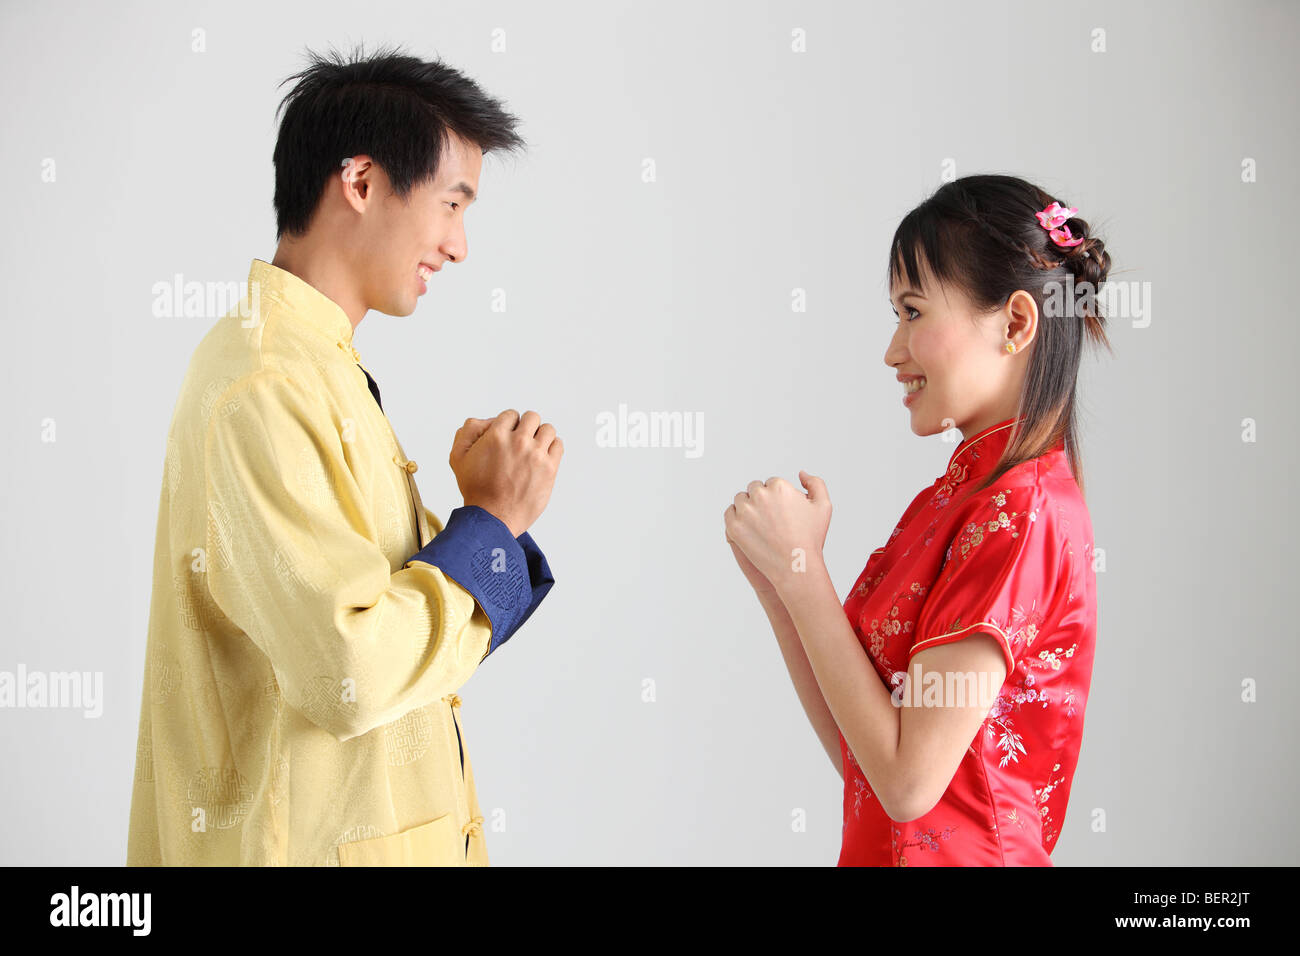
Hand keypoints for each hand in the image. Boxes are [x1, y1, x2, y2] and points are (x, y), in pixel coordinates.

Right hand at [449, 409, 562, 536]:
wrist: (493, 517)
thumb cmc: (475, 490)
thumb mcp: (458, 458)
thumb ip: (466, 432)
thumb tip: (483, 420)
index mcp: (496, 436)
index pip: (511, 415)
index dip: (508, 425)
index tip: (507, 438)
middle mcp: (518, 442)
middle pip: (531, 418)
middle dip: (526, 427)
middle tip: (521, 442)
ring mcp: (536, 454)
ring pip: (547, 429)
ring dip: (541, 436)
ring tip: (533, 449)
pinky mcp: (549, 468)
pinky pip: (558, 445)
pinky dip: (553, 447)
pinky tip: (543, 456)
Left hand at [723, 470, 831, 588]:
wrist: (796, 565)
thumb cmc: (810, 537)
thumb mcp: (823, 506)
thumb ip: (815, 483)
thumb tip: (800, 474)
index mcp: (778, 486)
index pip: (771, 483)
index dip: (777, 498)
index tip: (781, 512)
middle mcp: (760, 495)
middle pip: (754, 489)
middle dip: (761, 500)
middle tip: (770, 518)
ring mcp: (744, 511)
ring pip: (741, 500)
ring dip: (748, 507)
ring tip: (760, 523)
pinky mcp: (734, 526)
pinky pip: (730, 513)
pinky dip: (736, 518)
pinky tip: (748, 527)